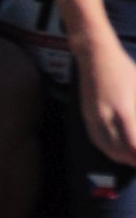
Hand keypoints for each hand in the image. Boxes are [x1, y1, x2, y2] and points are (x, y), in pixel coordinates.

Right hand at [81, 38, 135, 166]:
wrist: (95, 56)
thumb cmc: (125, 69)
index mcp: (123, 111)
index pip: (133, 145)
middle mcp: (106, 118)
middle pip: (120, 152)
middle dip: (133, 161)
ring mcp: (93, 118)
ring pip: (107, 149)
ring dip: (122, 158)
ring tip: (133, 160)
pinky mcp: (87, 116)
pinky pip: (97, 141)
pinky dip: (109, 150)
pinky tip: (117, 151)